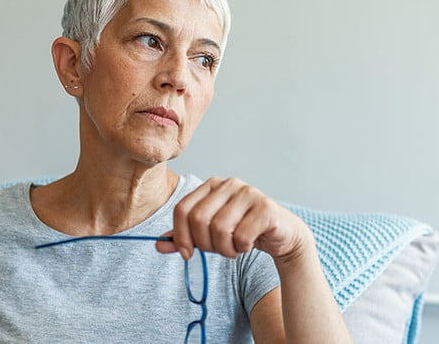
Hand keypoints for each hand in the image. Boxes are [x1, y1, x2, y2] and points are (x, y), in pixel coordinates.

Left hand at [155, 177, 313, 260]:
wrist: (280, 235)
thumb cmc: (241, 231)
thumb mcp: (209, 235)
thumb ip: (184, 238)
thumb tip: (158, 244)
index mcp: (211, 186)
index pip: (182, 209)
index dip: (180, 236)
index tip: (187, 254)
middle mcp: (228, 184)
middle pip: (198, 219)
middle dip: (204, 244)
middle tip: (217, 250)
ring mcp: (248, 193)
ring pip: (220, 228)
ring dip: (224, 249)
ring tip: (233, 249)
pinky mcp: (265, 207)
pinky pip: (241, 236)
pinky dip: (241, 248)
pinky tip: (247, 245)